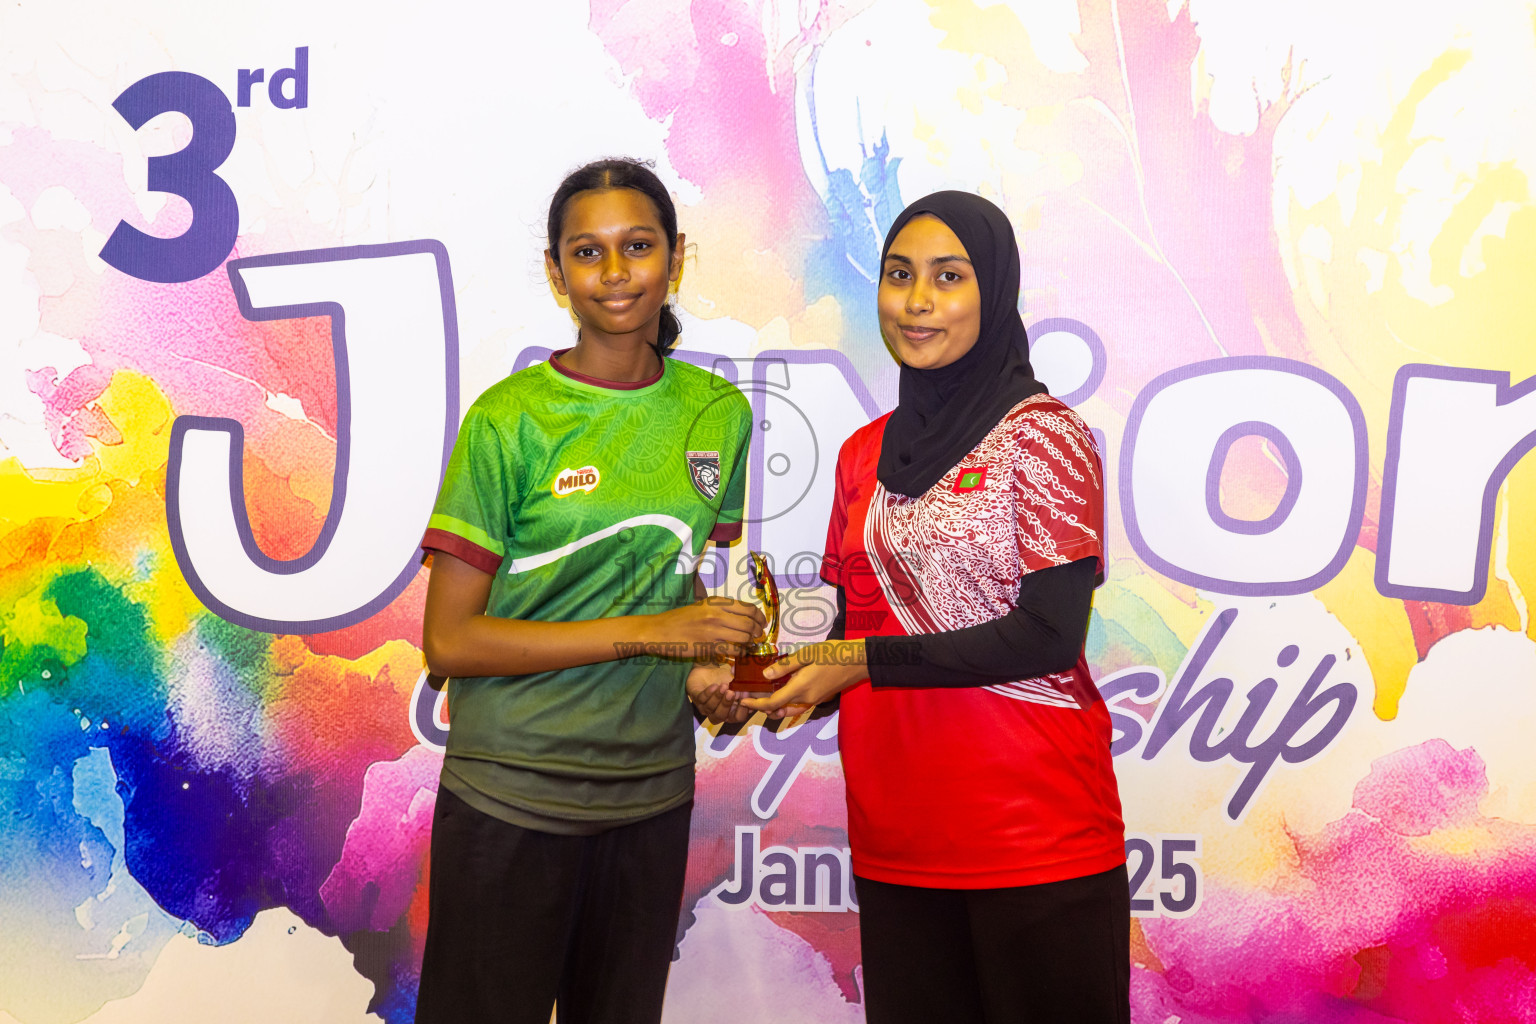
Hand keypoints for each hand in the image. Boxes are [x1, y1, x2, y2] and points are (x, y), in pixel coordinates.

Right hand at [647, 598, 766, 658]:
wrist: (659, 630)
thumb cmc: (679, 619)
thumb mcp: (701, 606)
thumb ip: (720, 609)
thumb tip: (741, 615)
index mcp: (716, 602)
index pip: (747, 608)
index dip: (759, 617)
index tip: (762, 623)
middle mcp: (717, 614)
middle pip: (749, 623)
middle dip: (758, 632)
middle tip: (759, 636)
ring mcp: (713, 630)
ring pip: (743, 637)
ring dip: (750, 643)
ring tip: (750, 645)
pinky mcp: (708, 646)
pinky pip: (733, 650)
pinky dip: (741, 652)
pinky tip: (740, 653)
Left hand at [686, 660, 752, 723]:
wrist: (708, 667)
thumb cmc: (726, 677)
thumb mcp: (740, 682)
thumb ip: (750, 688)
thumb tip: (763, 691)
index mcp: (730, 711)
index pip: (738, 718)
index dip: (742, 710)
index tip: (746, 697)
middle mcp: (717, 712)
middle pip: (721, 716)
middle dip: (726, 705)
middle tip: (732, 692)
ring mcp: (705, 706)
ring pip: (710, 709)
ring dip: (718, 697)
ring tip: (724, 685)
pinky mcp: (695, 697)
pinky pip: (701, 699)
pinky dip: (708, 693)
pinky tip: (714, 686)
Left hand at [740, 640, 866, 719]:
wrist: (858, 662)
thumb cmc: (833, 654)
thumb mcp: (807, 654)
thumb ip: (785, 666)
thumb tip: (765, 675)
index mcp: (800, 689)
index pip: (772, 703)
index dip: (755, 704)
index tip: (743, 701)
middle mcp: (805, 699)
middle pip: (777, 710)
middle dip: (761, 706)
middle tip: (748, 696)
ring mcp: (813, 701)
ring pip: (787, 710)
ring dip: (773, 706)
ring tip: (761, 694)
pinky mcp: (818, 698)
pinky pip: (797, 705)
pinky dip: (785, 703)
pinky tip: (780, 690)